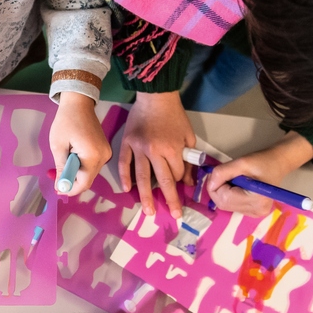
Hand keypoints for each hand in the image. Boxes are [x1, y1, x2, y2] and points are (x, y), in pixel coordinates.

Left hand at [48, 91, 110, 196]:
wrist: (79, 104)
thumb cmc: (66, 122)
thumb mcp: (58, 145)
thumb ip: (61, 167)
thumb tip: (61, 185)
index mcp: (92, 155)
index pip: (84, 182)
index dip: (70, 189)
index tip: (58, 189)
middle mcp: (103, 156)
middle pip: (88, 179)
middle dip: (72, 182)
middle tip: (57, 180)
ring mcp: (106, 153)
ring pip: (91, 173)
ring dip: (77, 174)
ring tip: (62, 167)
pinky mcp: (105, 150)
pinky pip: (93, 165)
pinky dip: (82, 167)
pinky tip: (71, 160)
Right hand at [118, 91, 195, 218]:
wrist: (155, 97)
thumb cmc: (174, 116)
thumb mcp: (188, 136)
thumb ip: (189, 159)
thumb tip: (188, 181)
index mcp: (172, 149)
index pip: (176, 174)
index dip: (180, 181)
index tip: (180, 184)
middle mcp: (155, 151)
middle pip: (162, 181)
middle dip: (168, 200)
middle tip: (172, 215)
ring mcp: (138, 148)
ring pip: (141, 177)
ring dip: (144, 196)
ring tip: (147, 211)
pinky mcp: (126, 143)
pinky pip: (124, 163)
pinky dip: (124, 177)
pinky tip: (126, 189)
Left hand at [206, 132, 312, 216]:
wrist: (278, 163)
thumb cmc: (262, 161)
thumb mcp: (241, 162)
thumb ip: (222, 172)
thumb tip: (210, 183)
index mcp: (257, 200)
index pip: (224, 198)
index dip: (215, 185)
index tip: (216, 172)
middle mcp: (257, 211)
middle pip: (223, 204)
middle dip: (216, 189)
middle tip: (221, 174)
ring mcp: (256, 214)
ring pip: (225, 205)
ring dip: (222, 191)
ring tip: (232, 179)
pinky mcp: (253, 213)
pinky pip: (231, 205)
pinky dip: (228, 195)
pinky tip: (236, 186)